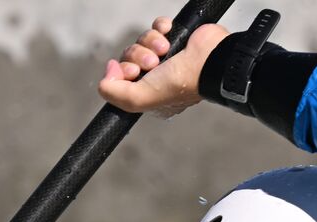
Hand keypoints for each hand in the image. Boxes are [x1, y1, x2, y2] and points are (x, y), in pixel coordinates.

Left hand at [98, 16, 228, 116]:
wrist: (209, 60)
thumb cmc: (182, 83)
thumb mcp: (141, 98)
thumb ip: (114, 93)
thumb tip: (106, 74)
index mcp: (150, 96)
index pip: (121, 81)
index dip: (121, 73)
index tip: (132, 73)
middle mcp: (157, 78)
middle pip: (129, 59)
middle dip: (137, 57)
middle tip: (152, 63)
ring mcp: (167, 58)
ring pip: (141, 42)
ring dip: (150, 42)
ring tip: (164, 49)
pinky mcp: (175, 38)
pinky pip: (156, 27)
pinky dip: (160, 28)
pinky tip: (168, 34)